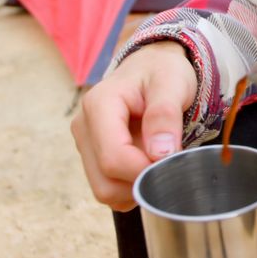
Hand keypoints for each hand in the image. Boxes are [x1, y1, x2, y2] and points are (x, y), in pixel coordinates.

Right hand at [70, 41, 197, 210]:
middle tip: (167, 160)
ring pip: (105, 191)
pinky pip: (109, 189)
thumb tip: (160, 154)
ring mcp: (85, 144)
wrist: (151, 66)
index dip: (146, 171)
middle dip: (141, 181)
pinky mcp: (91, 156)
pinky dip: (131, 186)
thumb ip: (165, 115)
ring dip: (136, 185)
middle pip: (106, 183)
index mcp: (99, 105)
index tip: (172, 162)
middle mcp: (84, 127)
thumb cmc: (162, 72)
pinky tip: (146, 160)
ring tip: (156, 156)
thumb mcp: (172, 83)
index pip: (113, 160)